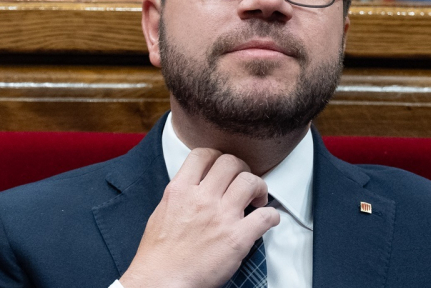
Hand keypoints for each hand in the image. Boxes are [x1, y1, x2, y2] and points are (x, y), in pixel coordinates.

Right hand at [119, 148, 279, 287]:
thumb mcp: (162, 213)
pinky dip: (272, 216)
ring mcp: (221, 217)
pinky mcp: (237, 238)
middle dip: (242, 169)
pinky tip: (267, 220)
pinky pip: (266, 216)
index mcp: (180, 190)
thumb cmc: (158, 255)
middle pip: (231, 162)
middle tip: (244, 182)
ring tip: (257, 200)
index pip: (203, 154)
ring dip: (259, 188)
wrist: (161, 281)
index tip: (224, 168)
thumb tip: (195, 187)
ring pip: (251, 182)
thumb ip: (180, 195)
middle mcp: (202, 198)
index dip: (218, 157)